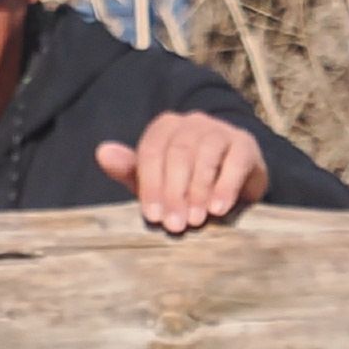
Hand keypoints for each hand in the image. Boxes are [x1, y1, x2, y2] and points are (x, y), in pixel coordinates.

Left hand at [98, 113, 271, 235]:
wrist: (232, 183)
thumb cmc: (185, 183)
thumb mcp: (154, 180)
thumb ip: (129, 170)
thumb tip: (102, 152)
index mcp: (164, 128)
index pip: (151, 152)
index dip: (151, 185)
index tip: (153, 216)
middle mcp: (192, 122)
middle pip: (178, 154)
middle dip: (174, 192)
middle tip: (175, 225)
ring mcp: (220, 130)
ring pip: (205, 155)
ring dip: (199, 191)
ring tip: (196, 220)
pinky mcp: (245, 144)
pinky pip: (235, 162)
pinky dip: (226, 186)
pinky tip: (219, 209)